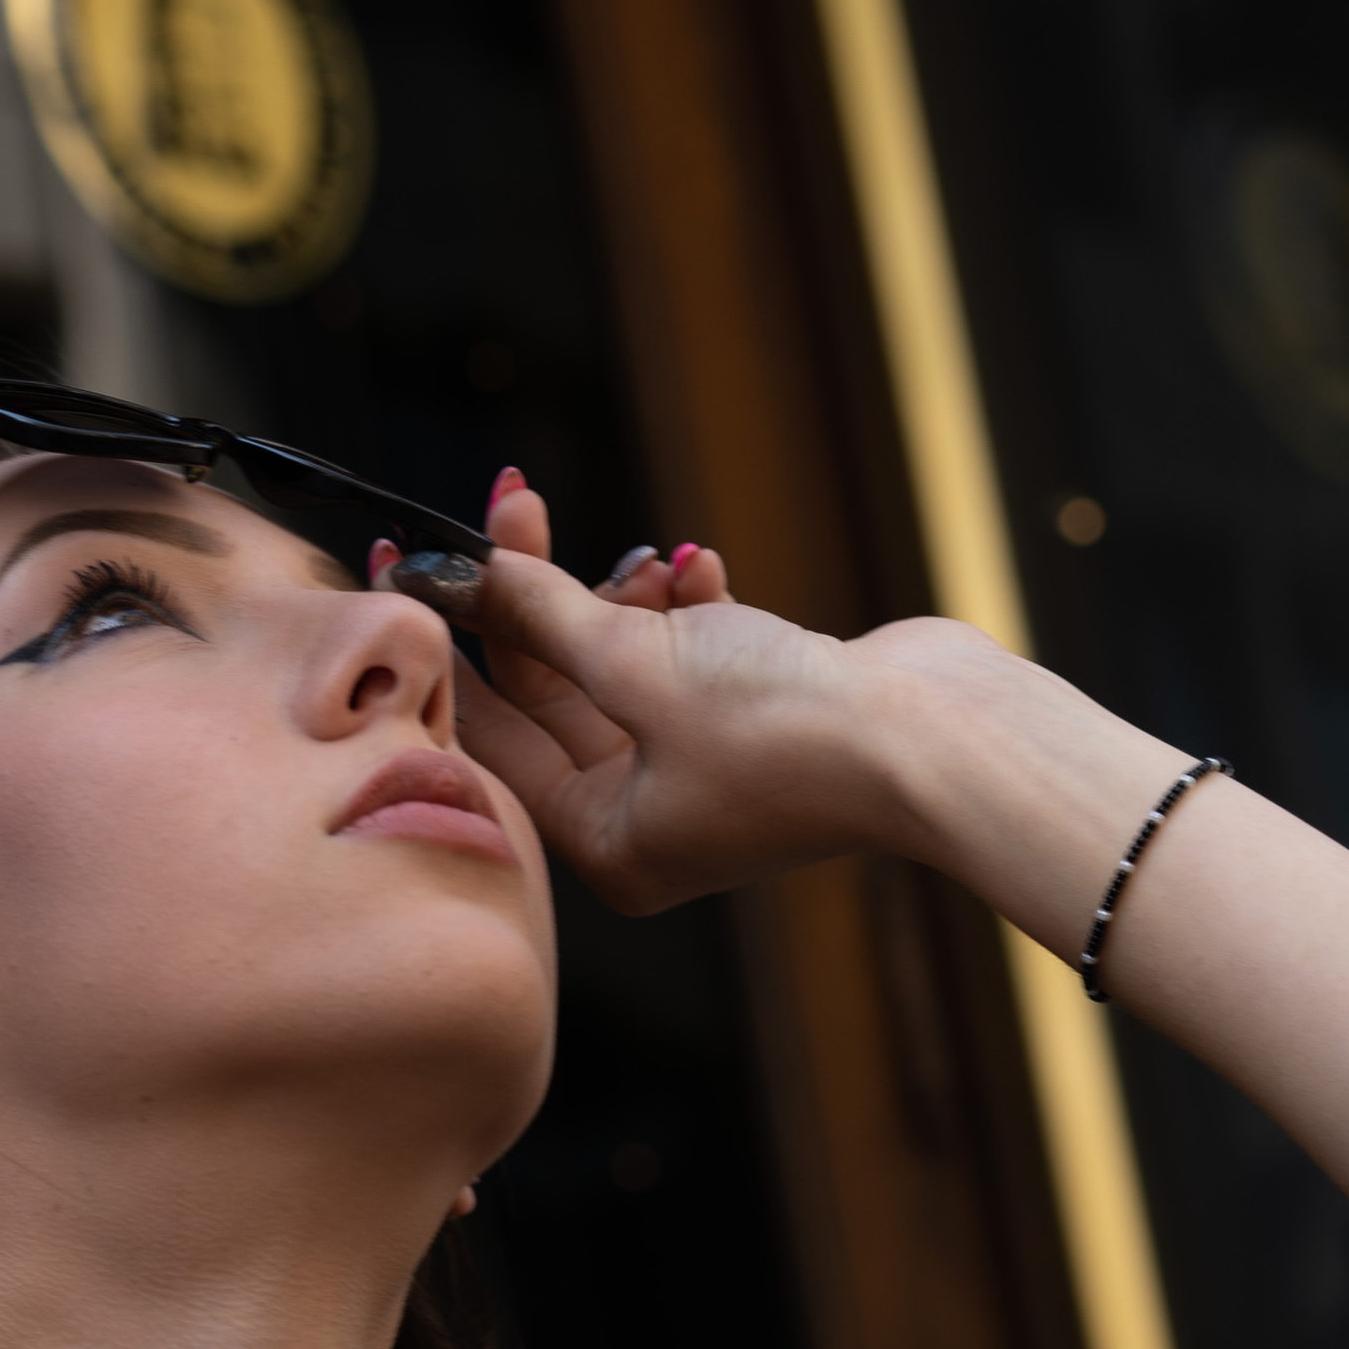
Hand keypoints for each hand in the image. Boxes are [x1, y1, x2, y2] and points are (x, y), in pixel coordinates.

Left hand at [383, 478, 998, 918]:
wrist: (941, 738)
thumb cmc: (791, 735)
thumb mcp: (642, 666)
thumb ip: (548, 614)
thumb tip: (468, 570)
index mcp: (605, 844)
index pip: (492, 732)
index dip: (451, 639)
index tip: (406, 559)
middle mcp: (647, 820)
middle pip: (551, 690)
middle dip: (537, 595)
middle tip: (515, 504)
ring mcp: (703, 770)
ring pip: (620, 663)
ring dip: (625, 597)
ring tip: (653, 560)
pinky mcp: (754, 720)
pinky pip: (689, 655)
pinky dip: (688, 609)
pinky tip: (702, 569)